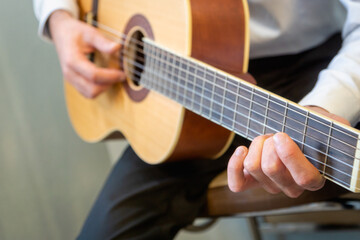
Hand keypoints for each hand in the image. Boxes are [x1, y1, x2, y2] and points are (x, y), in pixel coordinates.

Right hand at [49, 10, 125, 97]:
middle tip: (120, 76)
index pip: (94, 75)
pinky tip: (106, 79)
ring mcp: (70, 79)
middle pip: (91, 89)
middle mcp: (69, 72)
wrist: (61, 32)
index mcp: (72, 60)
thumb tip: (117, 47)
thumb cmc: (75, 32)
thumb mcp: (90, 32)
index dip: (111, 76)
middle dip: (108, 84)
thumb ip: (103, 42)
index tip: (122, 73)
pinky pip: (86, 92)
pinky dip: (98, 89)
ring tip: (114, 77)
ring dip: (104, 88)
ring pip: (89, 94)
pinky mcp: (73, 82)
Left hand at [227, 106, 350, 197]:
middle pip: (271, 169)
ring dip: (256, 145)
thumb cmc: (311, 131)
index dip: (290, 157)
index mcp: (314, 178)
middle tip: (276, 134)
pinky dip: (235, 165)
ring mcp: (270, 186)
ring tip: (266, 138)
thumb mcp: (327, 126)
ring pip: (253, 167)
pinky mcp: (252, 182)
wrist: (295, 132)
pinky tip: (242, 150)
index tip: (282, 135)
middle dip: (269, 144)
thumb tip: (335, 127)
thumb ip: (333, 129)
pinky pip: (237, 183)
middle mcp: (291, 187)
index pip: (304, 178)